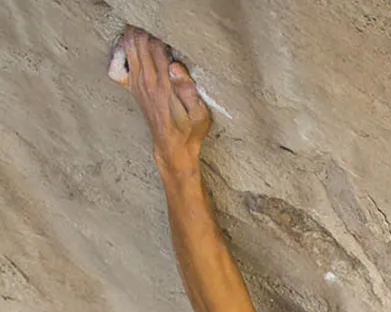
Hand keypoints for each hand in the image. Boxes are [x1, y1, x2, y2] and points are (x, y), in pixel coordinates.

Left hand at [109, 26, 210, 171]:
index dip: (160, 35)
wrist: (171, 147)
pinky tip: (130, 39)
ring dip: (134, 35)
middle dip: (145, 30)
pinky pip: (125, 60)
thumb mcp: (200, 115)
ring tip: (140, 25)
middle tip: (151, 20)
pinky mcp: (134, 87)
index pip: (157, 49)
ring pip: (130, 49)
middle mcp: (147, 81)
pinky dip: (126, 47)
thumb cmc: (189, 131)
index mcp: (163, 85)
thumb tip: (176, 67)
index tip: (167, 28)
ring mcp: (138, 83)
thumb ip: (188, 90)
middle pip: (140, 44)